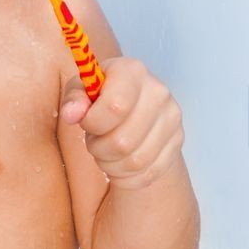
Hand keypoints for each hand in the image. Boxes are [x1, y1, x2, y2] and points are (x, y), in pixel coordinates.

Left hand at [60, 56, 184, 190]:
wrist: (133, 106)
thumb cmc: (101, 96)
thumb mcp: (81, 90)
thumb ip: (74, 100)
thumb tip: (71, 114)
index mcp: (132, 71)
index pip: (115, 106)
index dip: (93, 122)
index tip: (86, 122)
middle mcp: (158, 92)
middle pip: (123, 141)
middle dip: (98, 148)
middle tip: (94, 140)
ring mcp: (171, 119)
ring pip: (135, 162)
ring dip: (110, 164)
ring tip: (104, 151)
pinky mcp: (177, 142)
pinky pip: (149, 174)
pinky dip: (127, 177)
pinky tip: (118, 163)